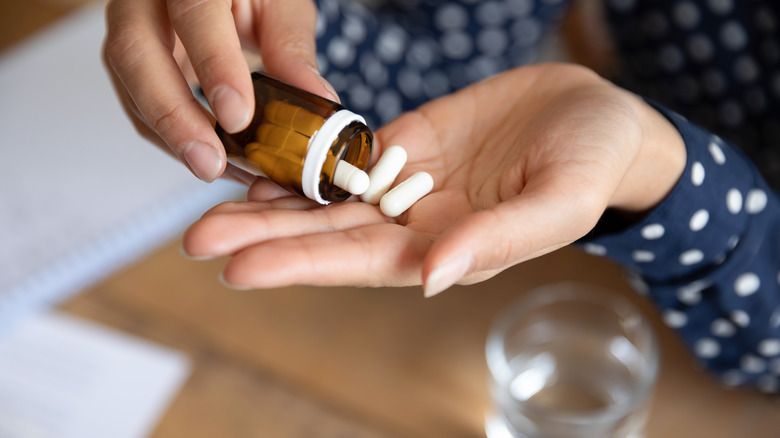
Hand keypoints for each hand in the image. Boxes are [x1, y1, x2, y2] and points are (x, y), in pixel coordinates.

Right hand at [103, 0, 336, 182]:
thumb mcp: (279, 4)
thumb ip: (291, 48)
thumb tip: (316, 100)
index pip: (195, 14)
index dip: (214, 66)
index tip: (238, 116)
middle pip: (136, 53)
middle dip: (173, 116)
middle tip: (210, 161)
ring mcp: (129, 29)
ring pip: (130, 85)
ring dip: (172, 137)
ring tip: (216, 169)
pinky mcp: (130, 63)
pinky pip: (139, 106)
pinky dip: (174, 139)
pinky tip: (214, 159)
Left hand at [182, 63, 685, 294]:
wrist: (598, 117)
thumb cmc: (592, 165)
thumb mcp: (556, 204)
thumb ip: (496, 242)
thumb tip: (431, 278)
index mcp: (447, 249)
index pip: (362, 263)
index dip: (302, 265)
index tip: (239, 268)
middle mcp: (417, 224)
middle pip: (329, 235)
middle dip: (265, 238)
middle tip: (197, 239)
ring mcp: (408, 183)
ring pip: (328, 197)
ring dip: (272, 203)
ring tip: (210, 209)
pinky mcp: (408, 142)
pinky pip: (348, 155)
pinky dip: (306, 161)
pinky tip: (264, 164)